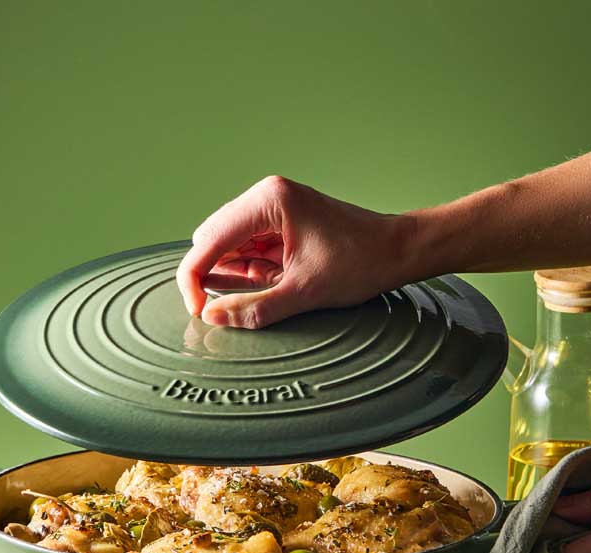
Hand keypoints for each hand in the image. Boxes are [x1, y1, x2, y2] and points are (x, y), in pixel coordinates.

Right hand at [175, 175, 407, 328]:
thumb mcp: (304, 293)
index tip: (197, 309)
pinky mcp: (277, 223)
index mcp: (268, 201)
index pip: (209, 240)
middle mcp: (264, 197)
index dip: (194, 278)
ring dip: (231, 275)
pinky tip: (268, 284)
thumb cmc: (360, 263)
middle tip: (227, 308)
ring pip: (225, 245)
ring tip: (265, 291)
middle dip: (211, 275)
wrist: (396, 252)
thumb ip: (254, 309)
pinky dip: (247, 272)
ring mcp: (270, 209)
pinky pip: (245, 250)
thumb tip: (213, 318)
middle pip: (210, 239)